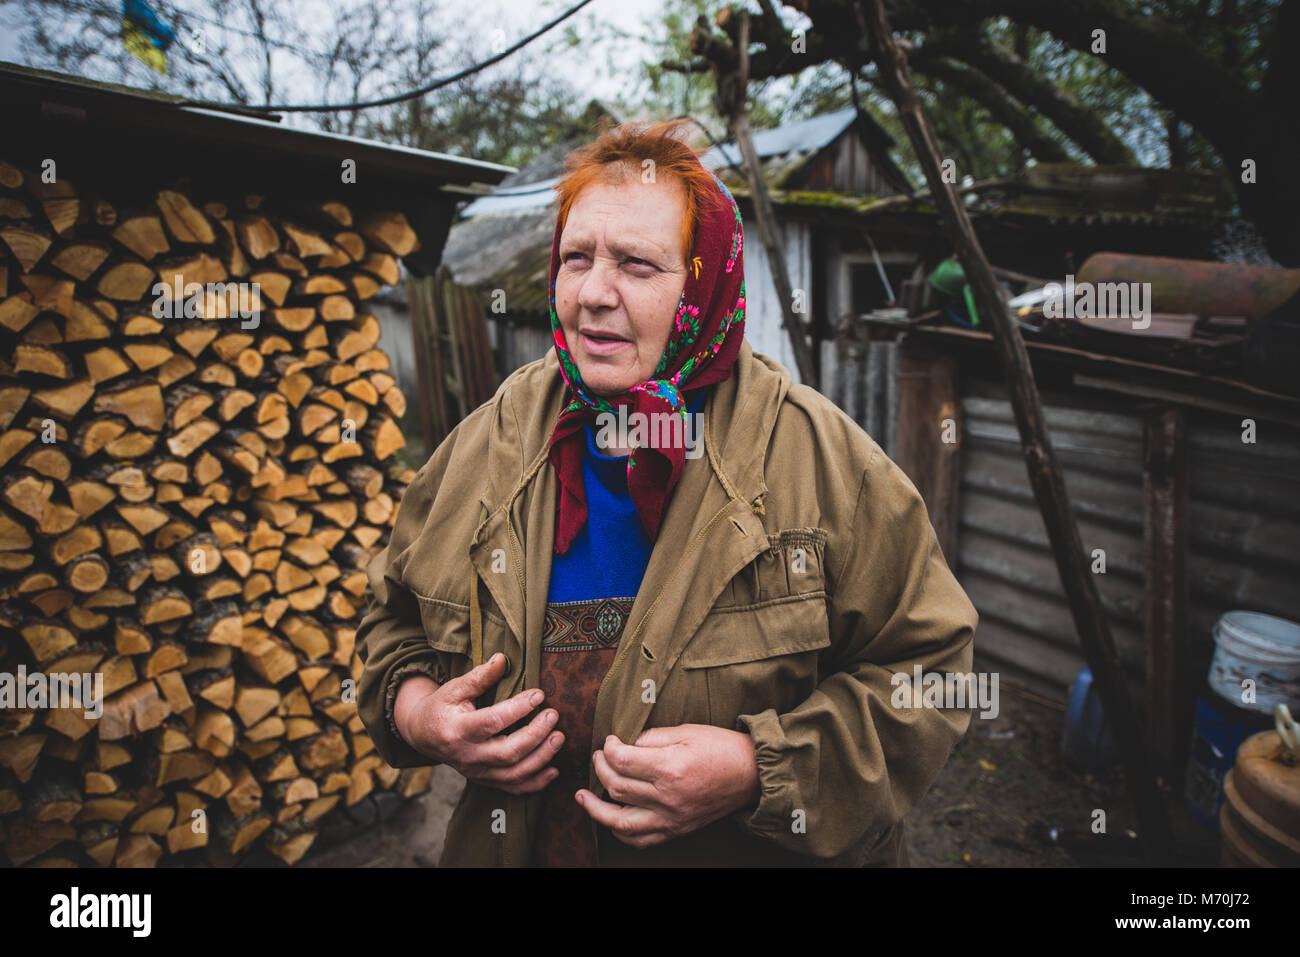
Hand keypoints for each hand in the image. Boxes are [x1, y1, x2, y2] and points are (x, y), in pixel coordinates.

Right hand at [393, 653, 563, 794]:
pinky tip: (554, 771)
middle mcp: (468, 756)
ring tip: (559, 738)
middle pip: (507, 752)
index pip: (492, 722)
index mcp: (457, 730)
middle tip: (554, 715)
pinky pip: (512, 788)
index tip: (539, 695)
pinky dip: (535, 783)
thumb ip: (479, 676)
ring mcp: (477, 772)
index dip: (517, 709)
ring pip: (514, 774)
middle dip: (535, 735)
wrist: (423, 736)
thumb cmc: (441, 708)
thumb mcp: (453, 688)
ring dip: (541, 758)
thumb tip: (503, 659)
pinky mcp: (484, 780)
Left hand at [576, 724, 759, 848]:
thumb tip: (626, 746)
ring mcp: (671, 818)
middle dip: (601, 768)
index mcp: (670, 768)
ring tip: (582, 797)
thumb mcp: (686, 731)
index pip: (622, 761)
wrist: (750, 775)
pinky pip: (640, 840)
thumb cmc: (720, 748)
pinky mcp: (675, 830)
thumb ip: (652, 738)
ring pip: (620, 821)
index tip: (610, 740)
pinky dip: (620, 832)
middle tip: (599, 757)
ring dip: (595, 809)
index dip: (609, 748)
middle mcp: (668, 797)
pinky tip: (609, 820)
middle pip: (617, 787)